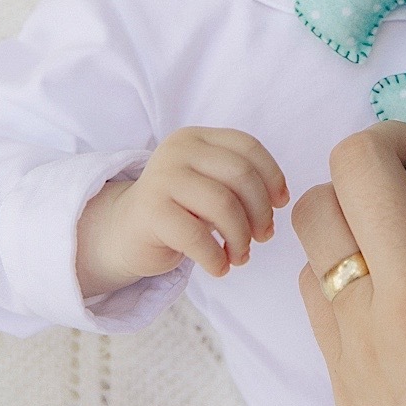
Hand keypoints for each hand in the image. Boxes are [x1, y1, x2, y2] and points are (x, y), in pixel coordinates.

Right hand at [76, 127, 288, 297]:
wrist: (125, 233)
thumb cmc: (180, 211)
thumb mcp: (211, 187)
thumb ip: (241, 183)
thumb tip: (278, 201)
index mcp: (197, 138)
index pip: (248, 147)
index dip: (272, 176)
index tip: (280, 204)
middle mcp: (178, 151)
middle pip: (241, 175)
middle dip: (260, 212)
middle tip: (262, 238)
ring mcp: (161, 178)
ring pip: (224, 205)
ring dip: (241, 238)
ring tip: (240, 256)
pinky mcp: (150, 212)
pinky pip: (198, 236)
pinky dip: (217, 258)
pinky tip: (219, 267)